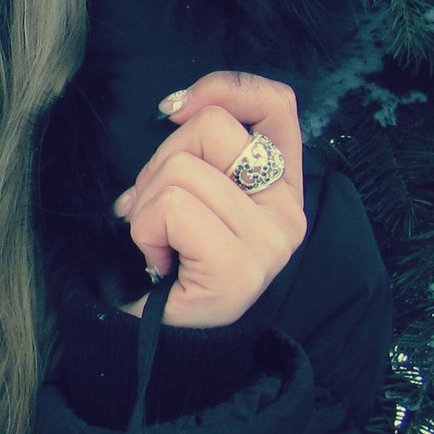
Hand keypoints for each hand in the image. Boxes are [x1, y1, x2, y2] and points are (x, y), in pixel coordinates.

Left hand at [112, 71, 307, 328]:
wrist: (168, 345)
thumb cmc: (176, 261)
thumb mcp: (195, 194)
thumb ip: (200, 152)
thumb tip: (176, 108)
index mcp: (282, 185)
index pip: (277, 104)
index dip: (225, 88)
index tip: (176, 108)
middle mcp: (288, 211)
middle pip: (210, 131)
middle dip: (158, 163)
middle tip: (153, 213)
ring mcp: (269, 242)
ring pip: (181, 170)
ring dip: (146, 205)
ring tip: (158, 243)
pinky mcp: (240, 268)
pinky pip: (171, 209)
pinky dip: (145, 231)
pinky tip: (158, 261)